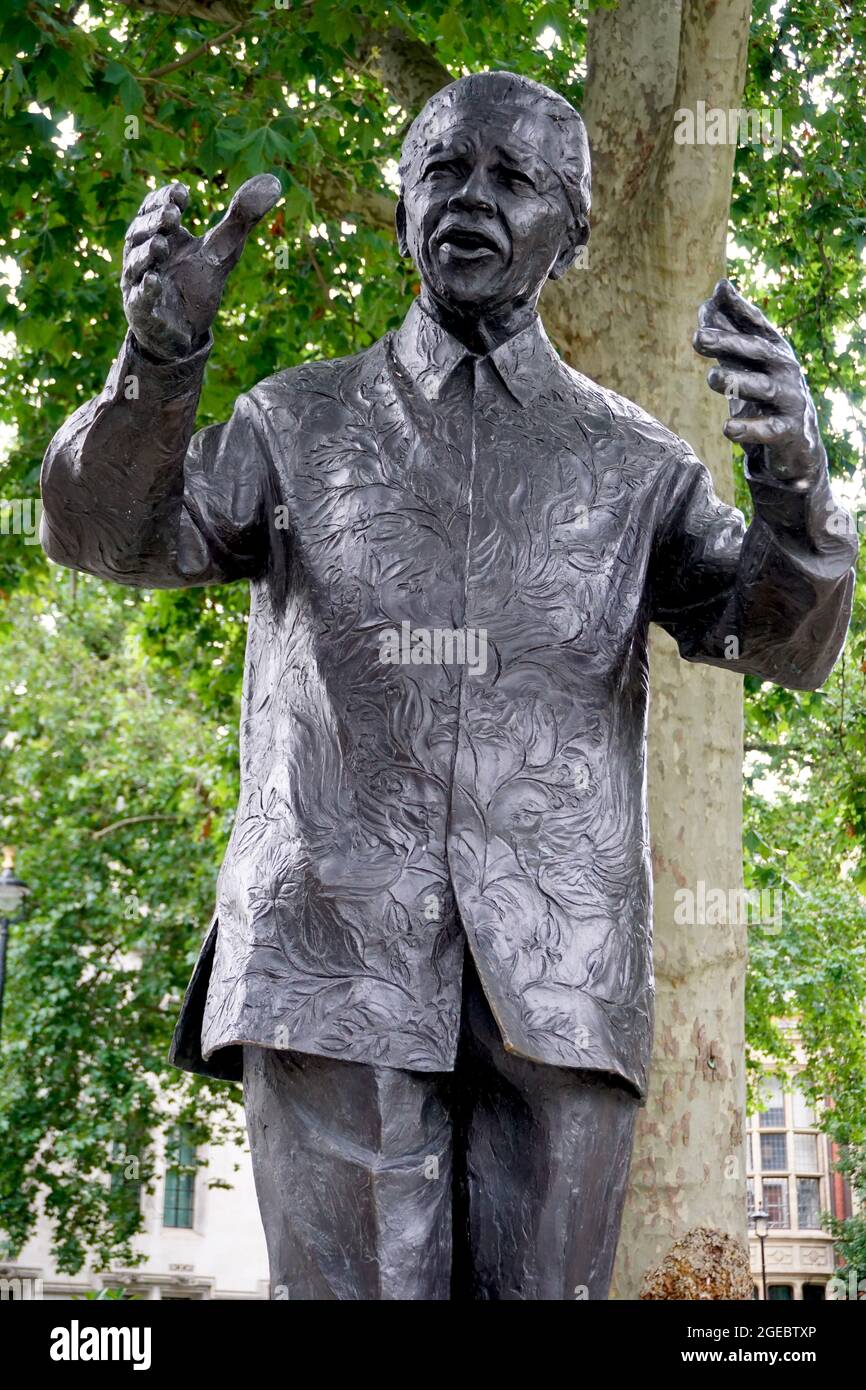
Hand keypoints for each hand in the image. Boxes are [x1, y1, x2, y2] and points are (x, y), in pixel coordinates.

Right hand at [122, 174, 281, 360]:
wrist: (184, 331)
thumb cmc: (196, 284)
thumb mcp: (223, 250)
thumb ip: (242, 218)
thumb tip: (274, 182)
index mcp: (160, 234)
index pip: (153, 208)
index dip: (163, 198)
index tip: (183, 193)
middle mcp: (143, 254)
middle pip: (141, 231)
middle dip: (155, 221)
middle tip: (173, 214)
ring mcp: (139, 283)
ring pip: (137, 262)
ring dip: (147, 251)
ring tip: (162, 243)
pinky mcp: (142, 312)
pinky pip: (140, 299)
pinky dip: (145, 289)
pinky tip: (154, 280)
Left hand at [693, 278, 824, 483]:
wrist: (795, 442)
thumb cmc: (763, 395)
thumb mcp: (745, 366)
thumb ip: (728, 337)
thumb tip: (708, 303)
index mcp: (774, 349)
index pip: (755, 324)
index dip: (739, 306)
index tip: (719, 289)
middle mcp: (785, 369)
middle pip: (757, 351)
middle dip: (728, 342)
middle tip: (697, 337)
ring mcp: (789, 399)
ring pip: (762, 387)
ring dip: (735, 381)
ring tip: (711, 377)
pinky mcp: (788, 430)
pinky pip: (767, 429)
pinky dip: (748, 429)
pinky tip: (727, 428)